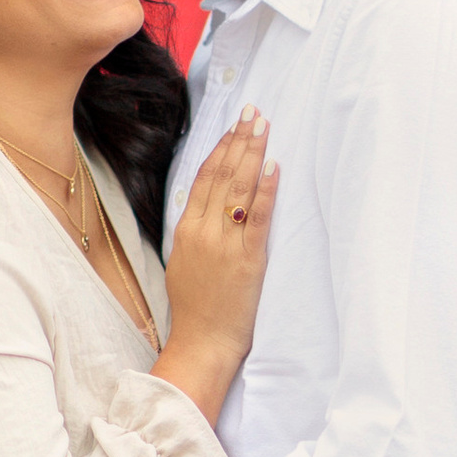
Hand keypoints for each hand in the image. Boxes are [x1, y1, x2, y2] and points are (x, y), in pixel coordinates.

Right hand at [155, 111, 277, 421]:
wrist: (202, 343)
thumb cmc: (196, 308)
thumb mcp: (183, 263)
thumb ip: (194, 232)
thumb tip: (206, 205)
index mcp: (186, 231)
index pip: (203, 178)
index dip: (220, 148)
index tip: (234, 125)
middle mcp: (204, 232)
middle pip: (222, 176)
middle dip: (239, 140)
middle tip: (253, 113)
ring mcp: (225, 245)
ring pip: (239, 189)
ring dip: (253, 154)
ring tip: (263, 127)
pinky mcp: (248, 261)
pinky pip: (258, 218)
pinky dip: (265, 190)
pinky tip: (273, 166)